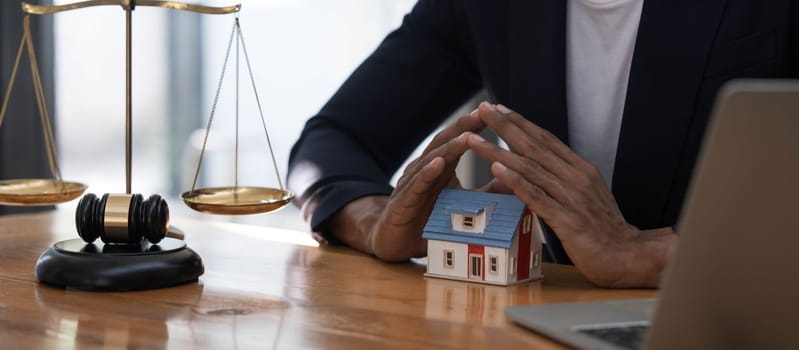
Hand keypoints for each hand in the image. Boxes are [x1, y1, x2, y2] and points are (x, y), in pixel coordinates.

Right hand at [329, 111, 484, 260]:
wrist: (392, 242)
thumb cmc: (427, 222)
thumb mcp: (463, 206)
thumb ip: (487, 194)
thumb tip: (516, 182)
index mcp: (440, 168)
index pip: (458, 140)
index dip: (475, 126)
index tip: (496, 111)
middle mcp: (424, 169)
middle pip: (445, 142)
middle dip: (464, 127)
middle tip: (483, 112)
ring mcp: (411, 184)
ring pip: (431, 161)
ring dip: (449, 148)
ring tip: (468, 136)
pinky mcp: (403, 203)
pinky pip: (416, 186)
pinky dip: (427, 174)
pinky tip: (438, 164)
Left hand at [466, 102, 672, 286]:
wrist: (628, 256)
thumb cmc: (603, 230)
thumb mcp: (582, 197)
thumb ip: (558, 183)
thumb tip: (530, 172)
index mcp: (580, 169)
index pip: (546, 139)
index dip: (521, 123)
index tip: (500, 108)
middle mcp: (575, 177)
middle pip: (534, 146)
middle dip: (505, 126)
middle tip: (483, 109)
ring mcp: (571, 197)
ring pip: (529, 168)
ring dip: (499, 152)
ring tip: (476, 140)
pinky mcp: (567, 219)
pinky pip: (536, 196)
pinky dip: (516, 181)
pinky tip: (497, 170)